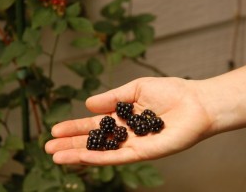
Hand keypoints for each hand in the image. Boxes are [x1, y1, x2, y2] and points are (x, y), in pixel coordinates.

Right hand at [45, 77, 212, 164]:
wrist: (196, 102)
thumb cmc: (170, 92)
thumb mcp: (135, 88)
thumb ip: (112, 98)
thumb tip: (87, 103)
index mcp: (124, 116)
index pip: (94, 124)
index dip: (75, 127)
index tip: (56, 128)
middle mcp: (126, 133)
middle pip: (94, 140)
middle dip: (71, 144)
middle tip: (49, 147)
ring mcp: (134, 144)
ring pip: (103, 151)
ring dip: (80, 155)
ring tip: (57, 156)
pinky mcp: (145, 152)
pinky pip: (119, 156)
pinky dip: (101, 157)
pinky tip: (84, 157)